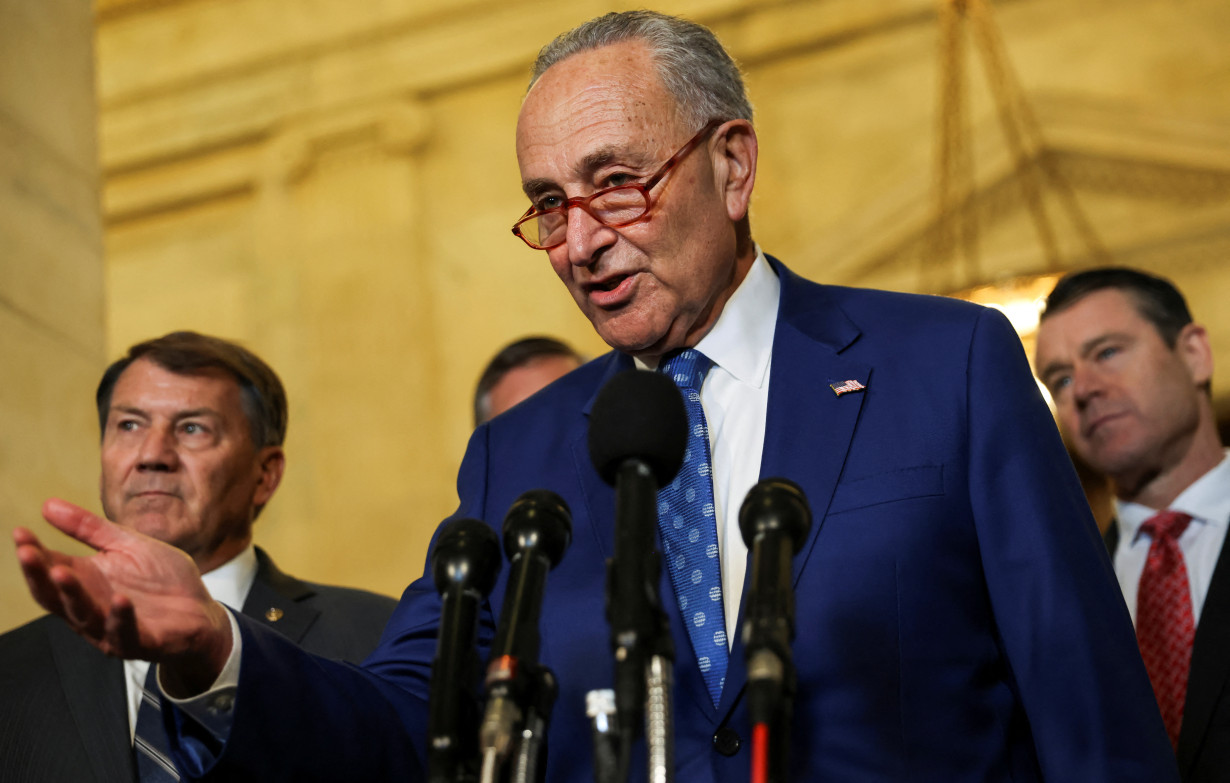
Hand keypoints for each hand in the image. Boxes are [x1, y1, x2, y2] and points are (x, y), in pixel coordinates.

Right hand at [14, 498, 232, 695]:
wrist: (202, 613)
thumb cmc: (163, 581)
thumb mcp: (128, 545)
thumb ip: (90, 528)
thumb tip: (48, 505)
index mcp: (86, 582)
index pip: (50, 567)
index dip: (33, 552)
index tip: (20, 532)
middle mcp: (91, 607)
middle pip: (54, 595)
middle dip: (38, 573)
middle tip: (27, 551)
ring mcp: (111, 627)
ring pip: (83, 615)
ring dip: (71, 594)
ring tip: (60, 571)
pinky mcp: (140, 641)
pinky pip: (125, 632)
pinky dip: (120, 616)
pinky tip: (119, 599)